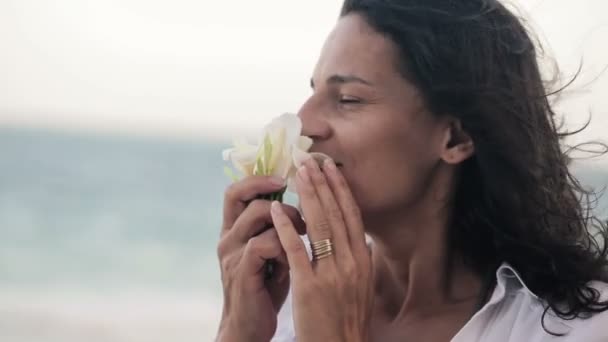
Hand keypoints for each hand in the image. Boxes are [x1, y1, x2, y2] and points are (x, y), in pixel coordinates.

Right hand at [216, 176, 305, 341]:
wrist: (249, 327)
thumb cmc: (266, 287)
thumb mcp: (272, 252)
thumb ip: (279, 229)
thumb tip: (307, 201)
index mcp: (234, 229)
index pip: (236, 190)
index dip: (258, 178)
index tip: (285, 177)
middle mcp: (228, 236)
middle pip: (241, 194)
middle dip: (274, 192)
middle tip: (300, 207)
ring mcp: (232, 253)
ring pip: (258, 214)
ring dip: (287, 220)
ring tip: (304, 234)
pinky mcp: (241, 270)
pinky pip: (264, 243)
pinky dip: (284, 246)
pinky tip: (293, 261)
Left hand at [270, 158, 373, 341]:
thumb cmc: (347, 319)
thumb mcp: (362, 287)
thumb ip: (360, 260)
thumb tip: (359, 238)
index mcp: (363, 261)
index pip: (352, 216)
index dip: (340, 189)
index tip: (331, 168)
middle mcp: (351, 263)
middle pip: (336, 214)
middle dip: (323, 184)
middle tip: (311, 160)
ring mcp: (331, 274)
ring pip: (319, 225)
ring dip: (308, 196)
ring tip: (298, 174)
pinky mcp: (310, 286)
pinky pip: (296, 250)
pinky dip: (286, 226)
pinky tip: (278, 209)